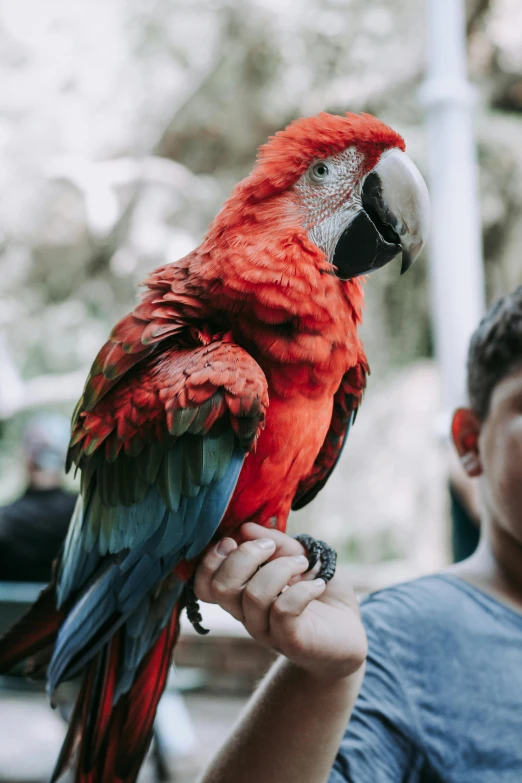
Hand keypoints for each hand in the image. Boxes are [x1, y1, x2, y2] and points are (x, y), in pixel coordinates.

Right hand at [194, 523, 366, 681]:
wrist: (350, 632)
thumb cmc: (319, 590)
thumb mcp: (299, 555)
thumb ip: (274, 541)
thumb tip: (246, 527)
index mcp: (241, 594)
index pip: (204, 584)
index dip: (212, 558)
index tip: (237, 539)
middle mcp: (247, 615)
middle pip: (220, 587)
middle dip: (245, 556)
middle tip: (272, 548)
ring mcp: (268, 631)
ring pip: (253, 596)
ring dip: (280, 568)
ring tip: (302, 564)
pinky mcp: (292, 641)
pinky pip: (284, 611)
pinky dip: (303, 590)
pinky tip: (318, 585)